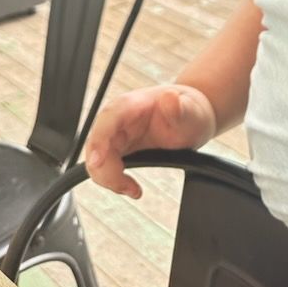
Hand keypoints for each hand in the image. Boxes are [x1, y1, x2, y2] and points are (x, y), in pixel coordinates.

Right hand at [85, 84, 215, 197]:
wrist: (192, 117)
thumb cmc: (189, 109)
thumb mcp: (190, 110)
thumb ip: (178, 106)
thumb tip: (169, 97)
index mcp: (133, 104)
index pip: (108, 118)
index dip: (99, 140)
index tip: (97, 162)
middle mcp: (120, 118)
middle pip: (95, 143)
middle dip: (104, 169)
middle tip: (126, 186)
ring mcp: (117, 133)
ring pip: (95, 158)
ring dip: (108, 178)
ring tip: (133, 189)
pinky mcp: (119, 148)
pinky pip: (104, 166)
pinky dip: (113, 180)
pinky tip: (131, 187)